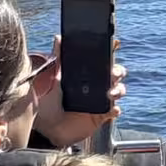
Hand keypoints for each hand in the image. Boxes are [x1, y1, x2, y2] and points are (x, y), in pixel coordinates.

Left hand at [34, 34, 126, 148]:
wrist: (45, 127)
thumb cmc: (47, 102)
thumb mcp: (52, 78)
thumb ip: (58, 59)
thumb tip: (58, 38)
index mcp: (86, 73)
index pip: (102, 59)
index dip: (111, 50)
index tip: (115, 43)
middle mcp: (96, 85)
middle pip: (116, 73)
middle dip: (118, 71)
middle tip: (112, 74)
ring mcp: (100, 100)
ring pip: (119, 90)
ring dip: (118, 89)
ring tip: (110, 94)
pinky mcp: (101, 116)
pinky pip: (114, 111)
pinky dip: (115, 109)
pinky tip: (111, 109)